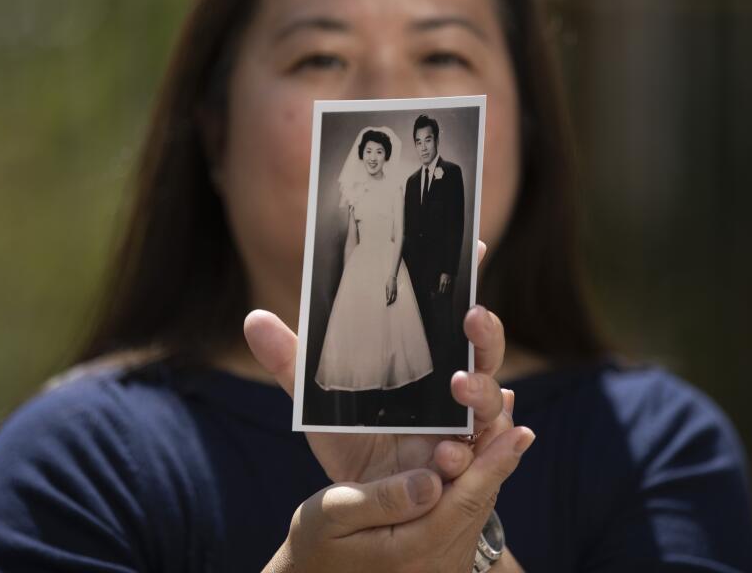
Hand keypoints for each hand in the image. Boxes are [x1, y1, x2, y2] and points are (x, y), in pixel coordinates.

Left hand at [244, 241, 515, 484]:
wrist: (366, 506)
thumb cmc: (354, 441)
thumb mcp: (319, 402)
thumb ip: (292, 362)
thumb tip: (253, 318)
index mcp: (429, 359)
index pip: (452, 313)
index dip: (465, 279)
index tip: (472, 245)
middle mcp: (457, 385)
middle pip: (485, 348)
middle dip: (486, 331)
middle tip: (471, 316)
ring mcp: (469, 424)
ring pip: (492, 398)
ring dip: (482, 389)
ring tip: (459, 386)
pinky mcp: (472, 465)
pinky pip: (495, 453)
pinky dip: (497, 444)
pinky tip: (476, 442)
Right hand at [265, 425, 534, 572]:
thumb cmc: (316, 547)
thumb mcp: (332, 516)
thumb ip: (382, 499)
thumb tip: (431, 479)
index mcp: (413, 549)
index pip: (465, 499)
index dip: (495, 463)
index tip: (520, 431)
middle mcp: (438, 561)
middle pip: (480, 499)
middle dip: (499, 454)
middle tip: (513, 410)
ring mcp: (443, 564)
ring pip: (477, 506)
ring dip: (491, 464)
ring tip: (504, 421)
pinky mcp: (442, 558)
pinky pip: (466, 514)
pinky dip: (476, 480)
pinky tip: (481, 451)